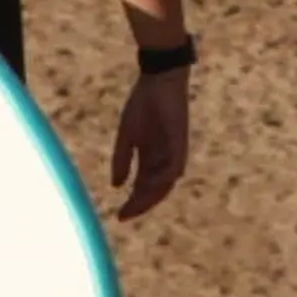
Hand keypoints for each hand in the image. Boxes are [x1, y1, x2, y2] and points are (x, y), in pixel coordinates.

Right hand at [108, 70, 189, 219]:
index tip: (118, 216)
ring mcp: (173, 152)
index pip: (144, 187)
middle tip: (124, 216)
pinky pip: (174, 167)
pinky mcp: (180, 142)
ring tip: (134, 206)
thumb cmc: (143, 104)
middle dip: (140, 204)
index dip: (132, 202)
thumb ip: (122, 158)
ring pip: (165, 183)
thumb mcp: (127, 134)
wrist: (159, 80)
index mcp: (151, 157)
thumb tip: (116, 186)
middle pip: (155, 190)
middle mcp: (164, 159)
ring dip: (150, 196)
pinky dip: (162, 179)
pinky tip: (147, 186)